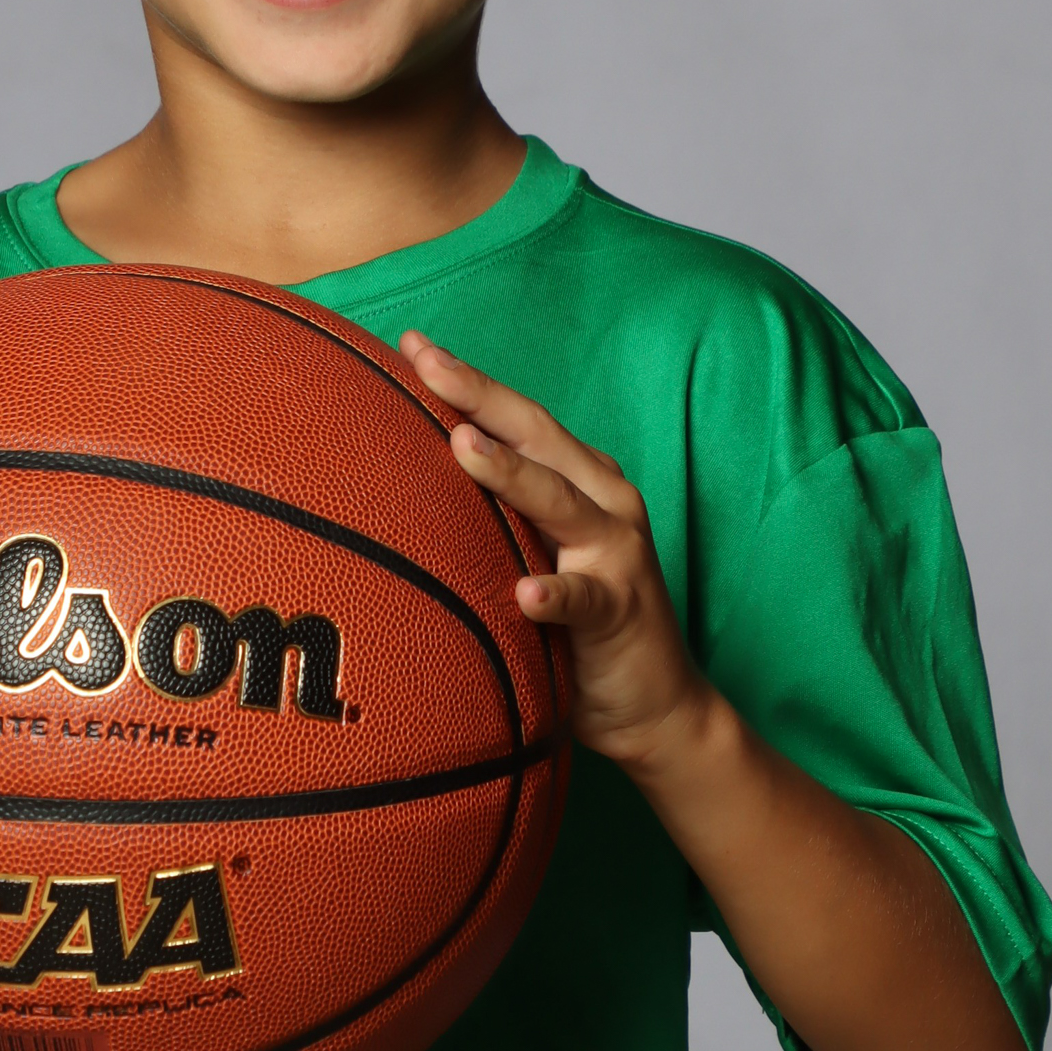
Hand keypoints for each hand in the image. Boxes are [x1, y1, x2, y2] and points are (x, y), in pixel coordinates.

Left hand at [399, 332, 708, 771]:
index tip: (412, 344)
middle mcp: (604, 501)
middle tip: (426, 363)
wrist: (655, 705)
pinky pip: (585, 601)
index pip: (516, 418)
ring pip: (560, 502)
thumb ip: (490, 520)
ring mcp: (616, 554)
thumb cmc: (578, 625)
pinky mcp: (622, 612)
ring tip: (464, 447)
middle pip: (537, 436)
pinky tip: (526, 594)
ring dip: (512, 474)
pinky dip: (557, 594)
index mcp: (578, 480)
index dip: (468, 381)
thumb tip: (396, 493)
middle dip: (479, 396)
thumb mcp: (531, 555)